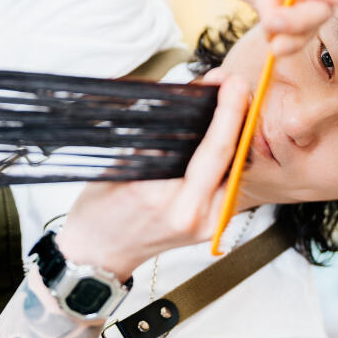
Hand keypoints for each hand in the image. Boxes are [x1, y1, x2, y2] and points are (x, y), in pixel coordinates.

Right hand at [55, 71, 248, 279]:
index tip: (230, 82)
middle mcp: (194, 215)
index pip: (213, 149)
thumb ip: (159, 137)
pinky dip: (228, 155)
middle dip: (238, 114)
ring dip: (237, 133)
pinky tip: (226, 133)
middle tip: (236, 84)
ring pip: (235, 168)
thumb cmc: (101, 209)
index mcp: (167, 200)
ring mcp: (207, 225)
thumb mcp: (121, 165)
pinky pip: (227, 182)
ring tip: (231, 101)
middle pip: (232, 157)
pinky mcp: (212, 227)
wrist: (99, 254)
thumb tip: (188, 99)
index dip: (227, 111)